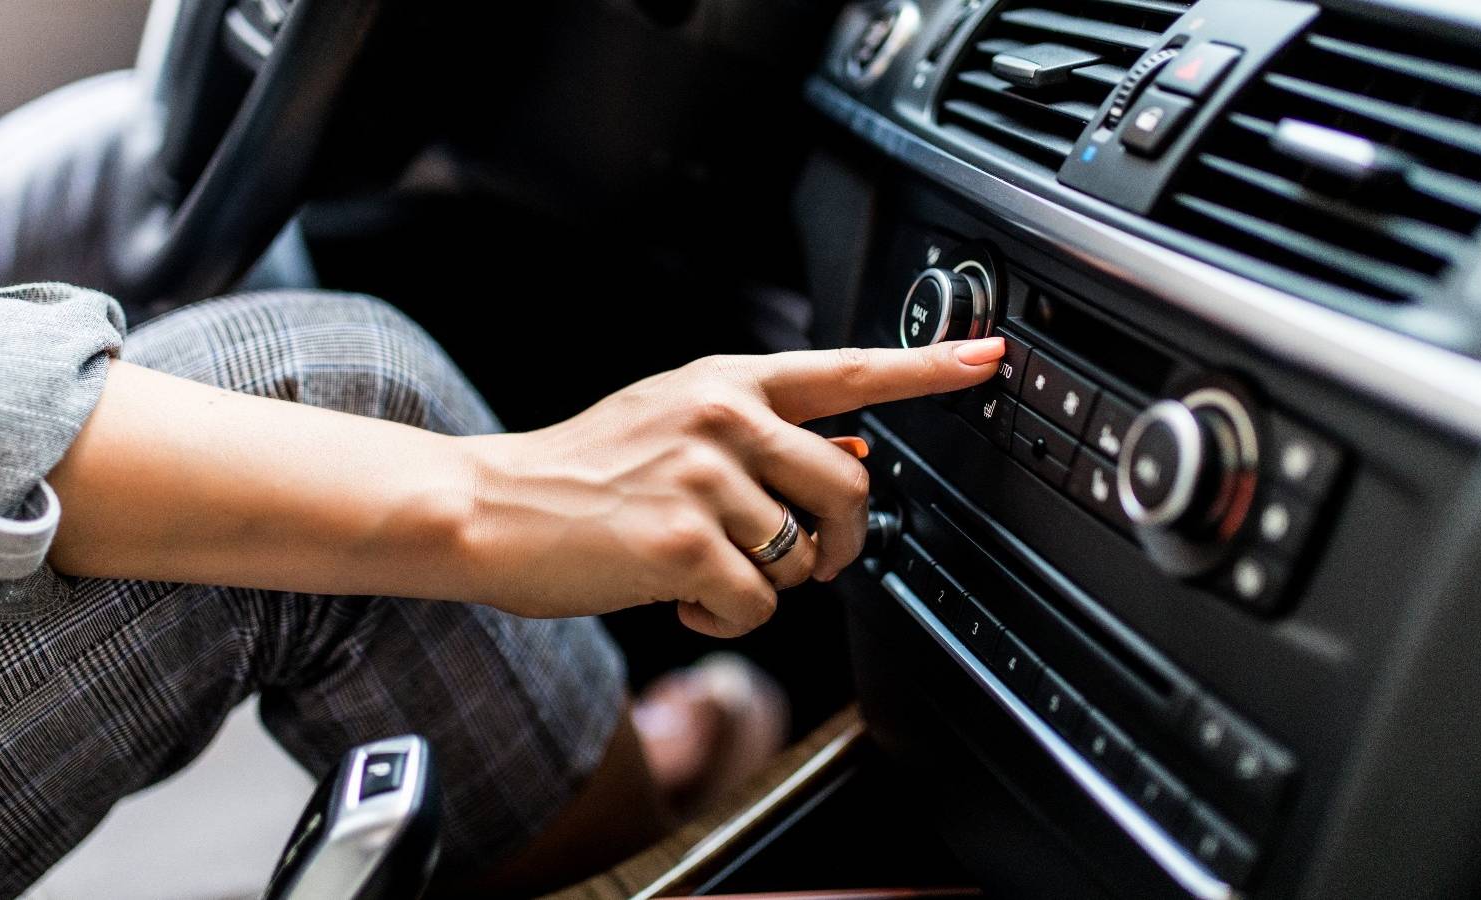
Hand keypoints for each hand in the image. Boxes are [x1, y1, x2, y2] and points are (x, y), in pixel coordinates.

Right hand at [458, 338, 1004, 636]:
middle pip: (850, 491)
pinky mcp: (684, 542)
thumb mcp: (674, 425)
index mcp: (727, 382)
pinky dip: (723, 619)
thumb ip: (763, 438)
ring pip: (803, 560)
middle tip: (797, 559)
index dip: (928, 369)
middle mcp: (723, 419)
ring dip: (762, 585)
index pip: (846, 371)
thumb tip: (857, 460)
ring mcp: (704, 478)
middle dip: (837, 544)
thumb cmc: (582, 472)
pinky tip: (678, 596)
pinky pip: (758, 605)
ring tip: (702, 569)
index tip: (989, 360)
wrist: (491, 507)